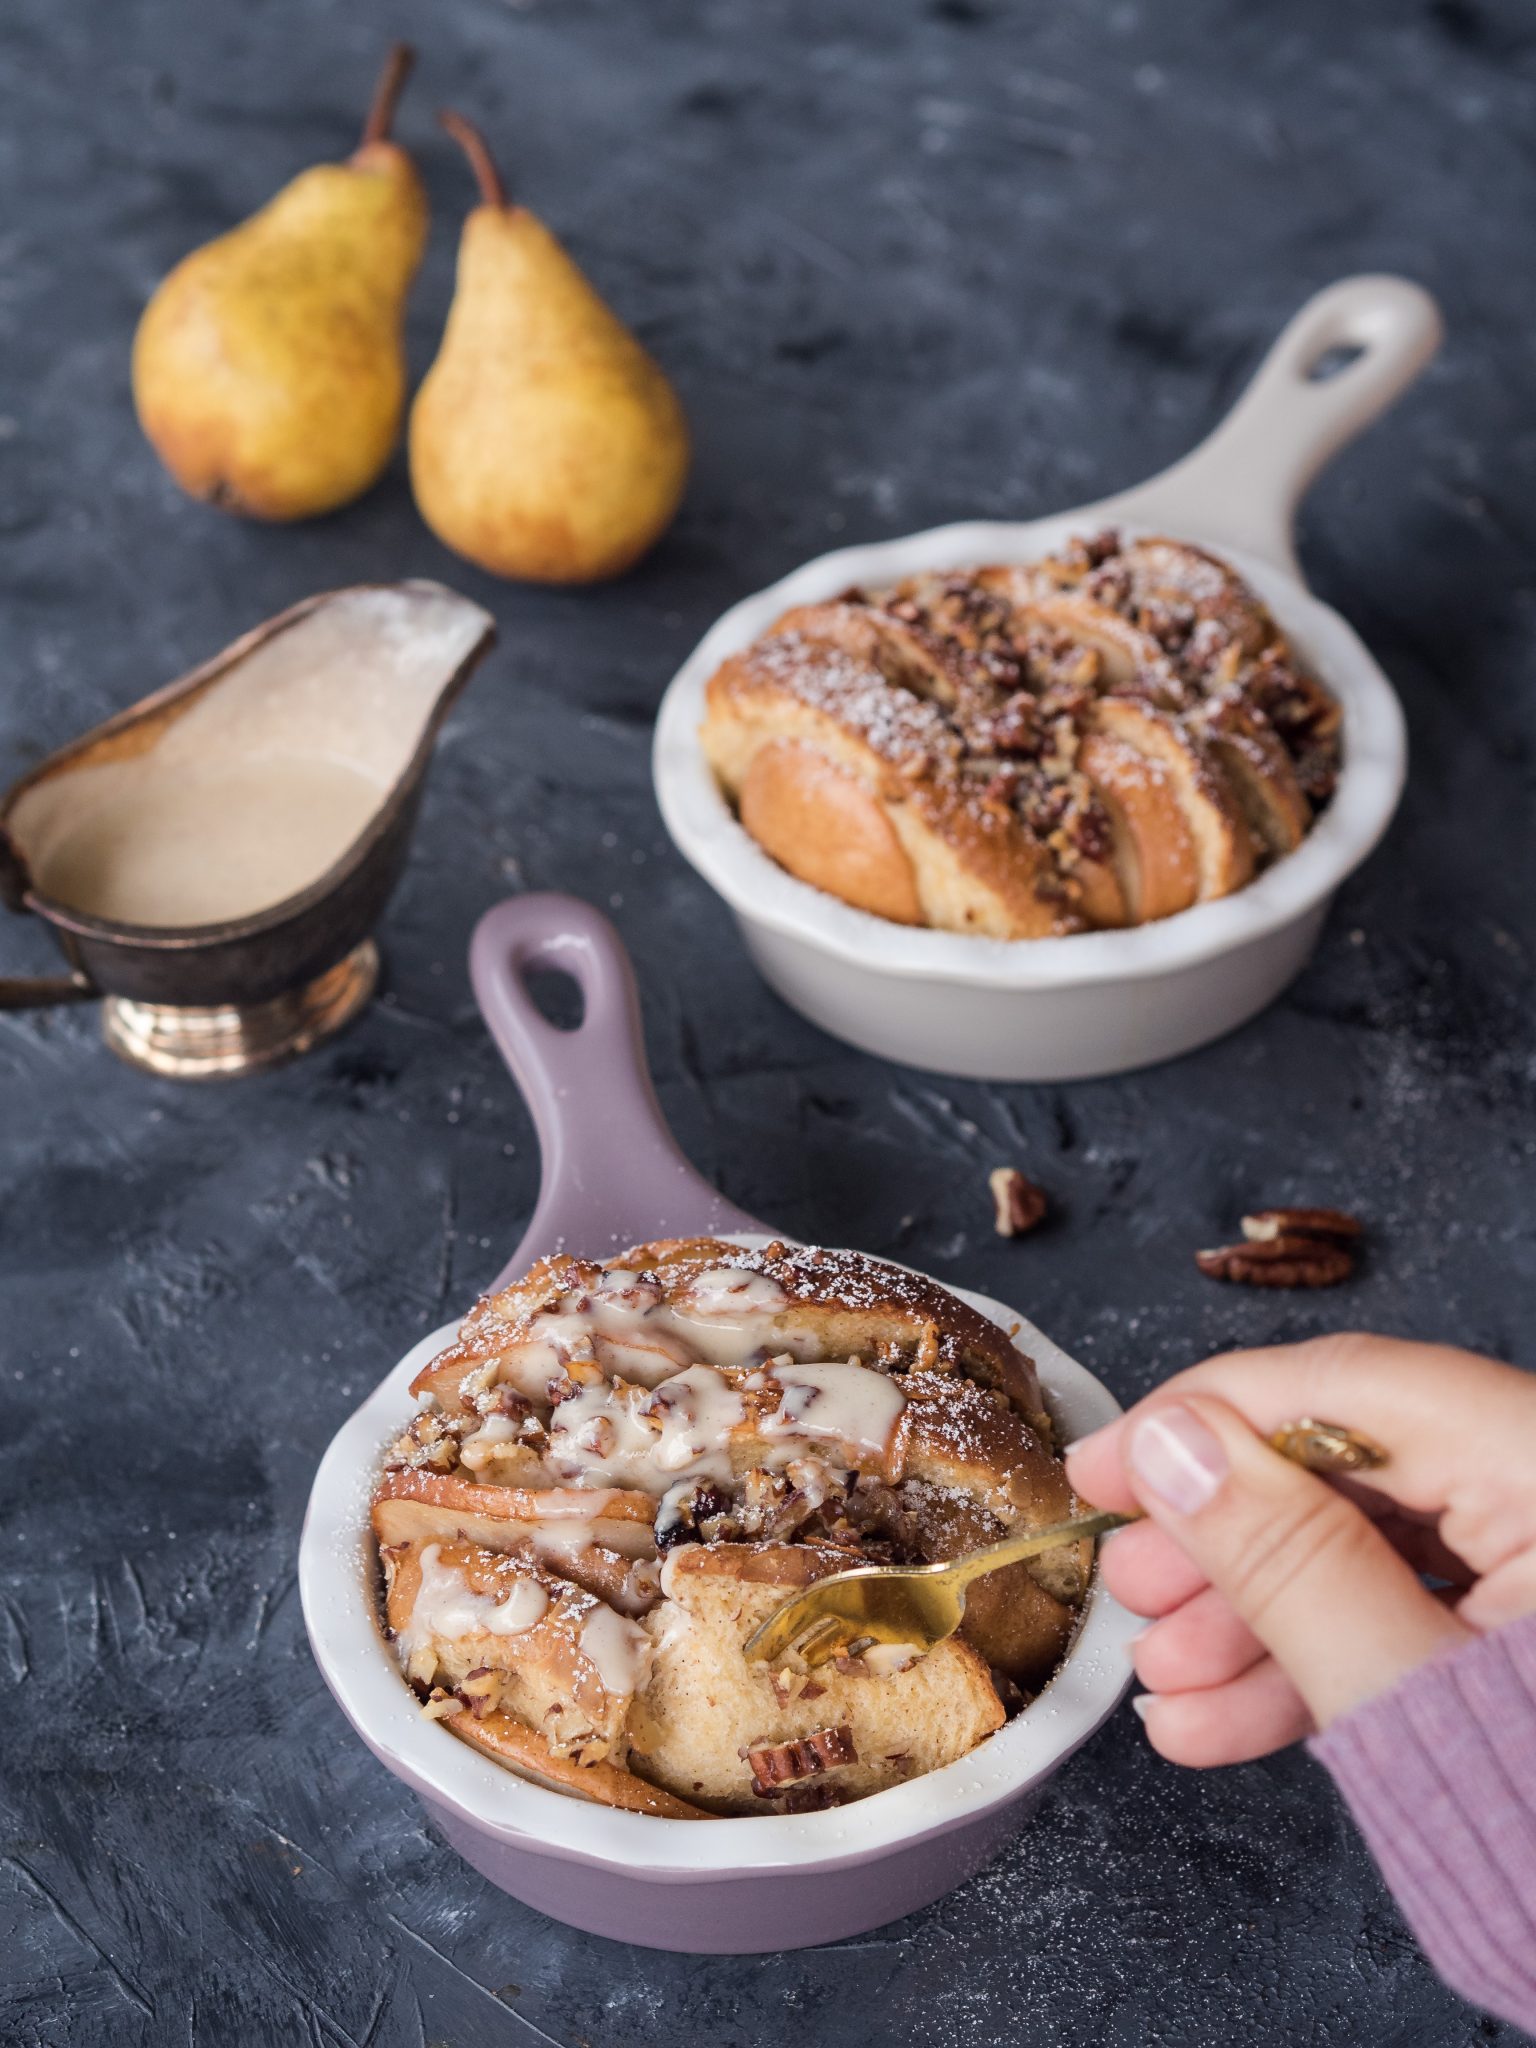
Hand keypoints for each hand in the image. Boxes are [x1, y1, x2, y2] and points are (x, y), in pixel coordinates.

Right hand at [1064, 1334, 1535, 1765]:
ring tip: (1164, 1678)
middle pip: (1354, 1468)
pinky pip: (1414, 1615)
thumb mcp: (1405, 1694)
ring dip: (1255, 1615)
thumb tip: (1177, 1447)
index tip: (1110, 1461)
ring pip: (1372, 1548)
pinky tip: (1222, 1716)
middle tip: (1132, 1583)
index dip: (1205, 1418)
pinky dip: (1319, 1661)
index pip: (1349, 1388)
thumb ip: (1286, 1558)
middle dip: (1224, 1536)